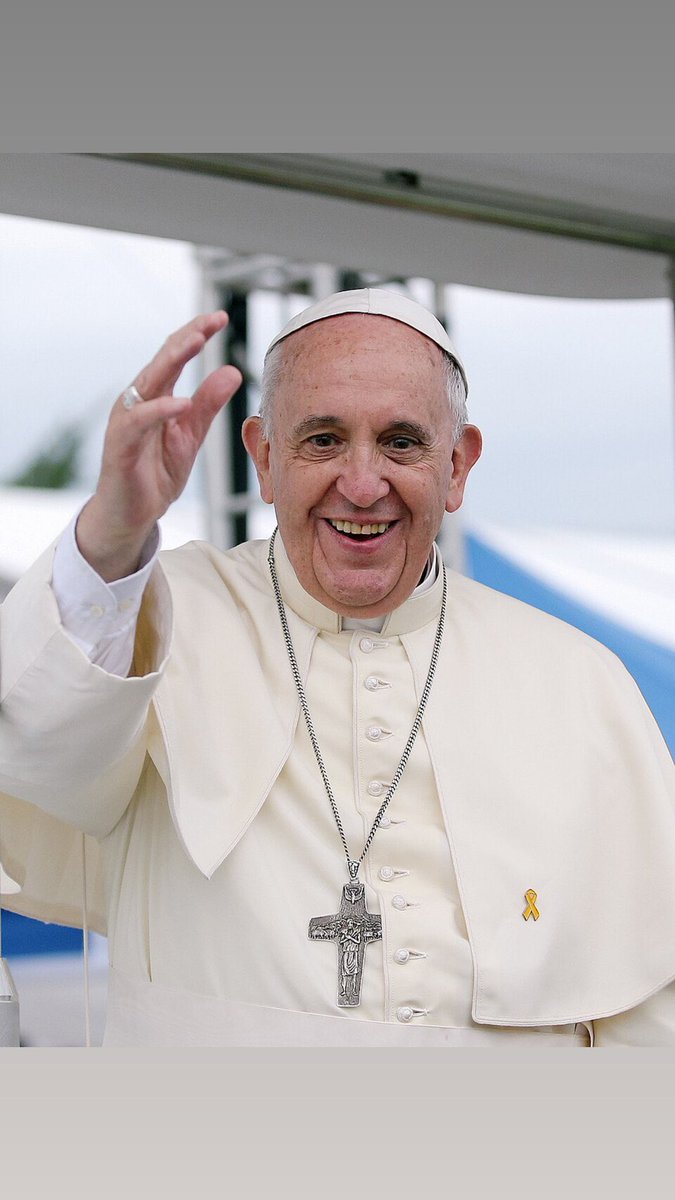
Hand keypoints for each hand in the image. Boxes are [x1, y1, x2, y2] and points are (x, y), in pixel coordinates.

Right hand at [76, 312, 242, 580]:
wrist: (131, 514)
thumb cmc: (155, 472)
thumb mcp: (190, 434)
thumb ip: (208, 403)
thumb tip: (231, 371)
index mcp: (155, 395)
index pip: (174, 355)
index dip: (195, 334)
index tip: (220, 318)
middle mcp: (137, 401)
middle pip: (162, 360)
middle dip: (187, 337)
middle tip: (211, 320)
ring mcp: (127, 421)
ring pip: (148, 382)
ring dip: (172, 360)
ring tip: (196, 343)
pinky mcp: (120, 445)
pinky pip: (138, 422)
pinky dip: (160, 410)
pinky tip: (181, 403)